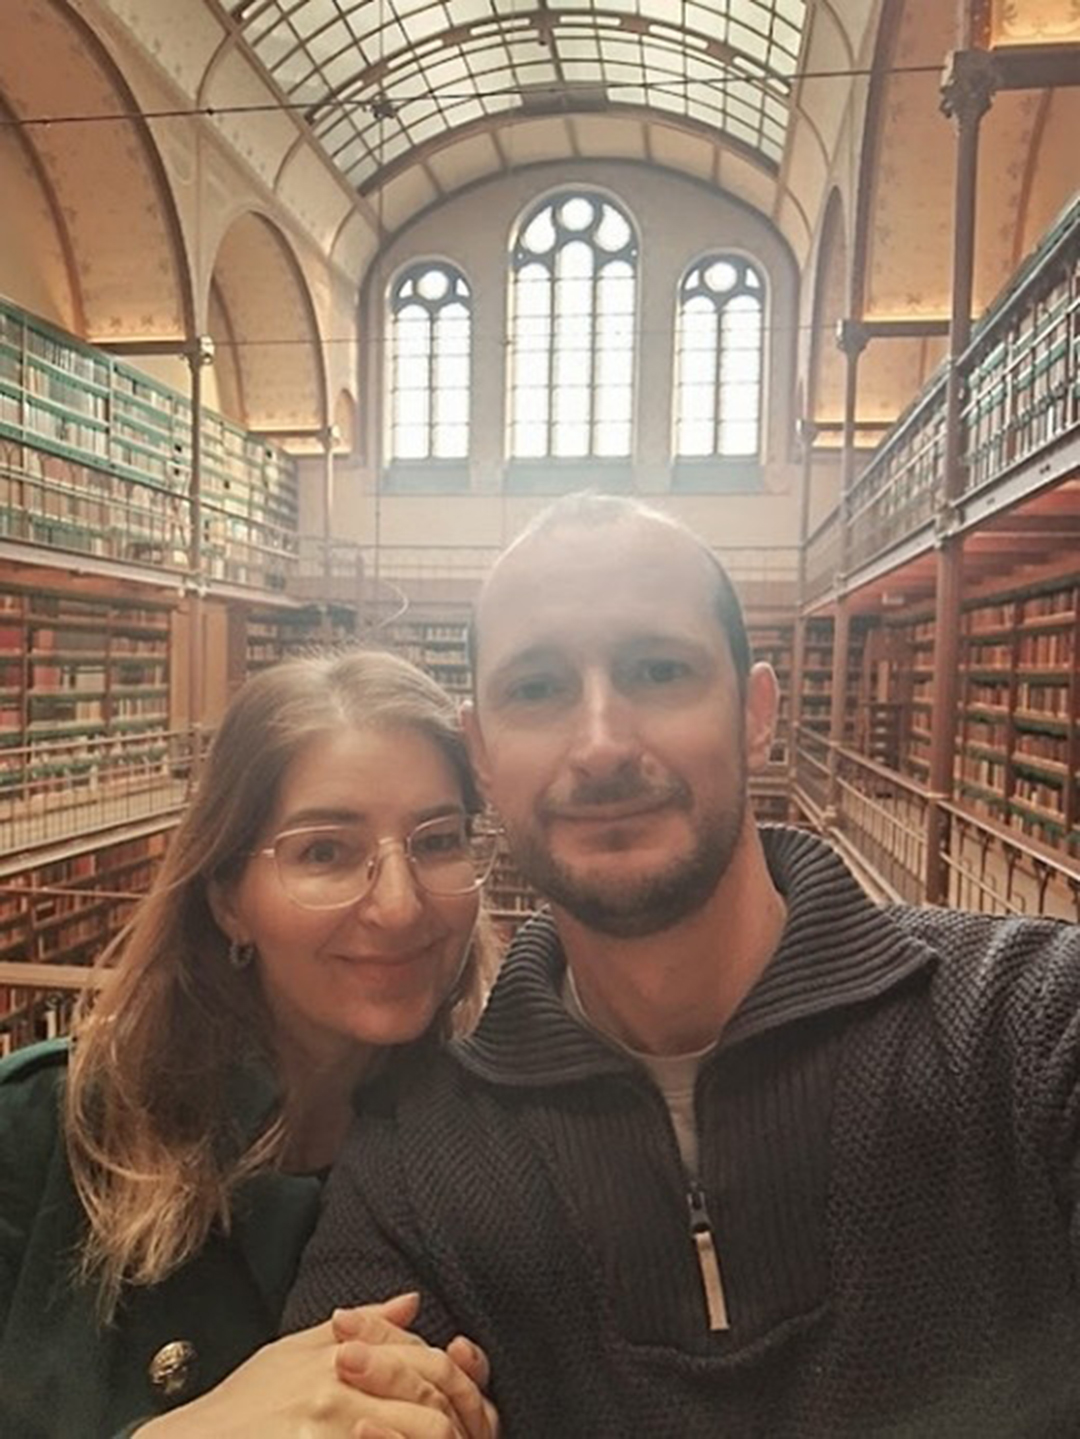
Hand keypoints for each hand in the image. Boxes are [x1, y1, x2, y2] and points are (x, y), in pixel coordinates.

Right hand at [134, 1294, 496, 1437]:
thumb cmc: (243, 1402)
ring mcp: (331, 1432)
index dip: (455, 1381)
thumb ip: (363, 1325)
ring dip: (441, 1438)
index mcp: (342, 1356)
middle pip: (432, 1404)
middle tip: (461, 1432)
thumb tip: (414, 1301)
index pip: (427, 1360)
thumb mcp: (294, 1351)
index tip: (456, 1399)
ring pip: (419, 1436)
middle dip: (459, 1422)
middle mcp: (341, 1392)